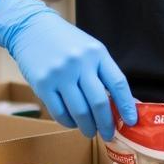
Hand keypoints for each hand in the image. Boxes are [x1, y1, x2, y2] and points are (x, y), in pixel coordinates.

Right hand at [0, 0, 135, 139]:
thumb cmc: (66, 42)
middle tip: (108, 134)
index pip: (117, 83)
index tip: (131, 122)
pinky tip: (72, 123)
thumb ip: (105, 74)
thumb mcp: (90, 50)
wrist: (31, 28)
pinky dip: (68, 123)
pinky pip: (59, 112)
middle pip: (99, 103)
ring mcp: (60, 74)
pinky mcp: (43, 84)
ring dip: (87, 127)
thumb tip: (125, 103)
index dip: (126, 105)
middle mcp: (80, 63)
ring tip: (90, 131)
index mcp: (97, 53)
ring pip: (79, 112)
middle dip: (106, 124)